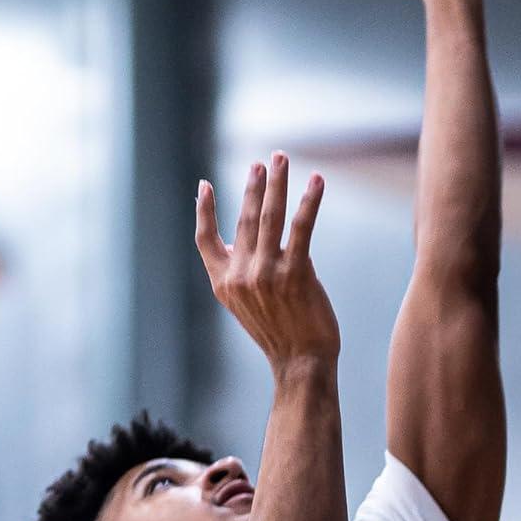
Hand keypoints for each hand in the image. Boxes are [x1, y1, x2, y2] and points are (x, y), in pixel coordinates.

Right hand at [194, 153, 339, 372]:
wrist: (301, 362)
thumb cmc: (279, 332)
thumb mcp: (247, 305)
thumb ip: (241, 274)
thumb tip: (251, 240)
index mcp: (224, 283)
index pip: (204, 240)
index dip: (204, 211)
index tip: (205, 186)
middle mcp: (241, 276)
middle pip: (246, 219)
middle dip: (255, 186)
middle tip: (263, 162)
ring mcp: (267, 274)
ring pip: (270, 216)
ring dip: (278, 183)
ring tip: (282, 158)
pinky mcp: (296, 273)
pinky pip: (301, 227)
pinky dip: (308, 201)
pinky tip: (316, 182)